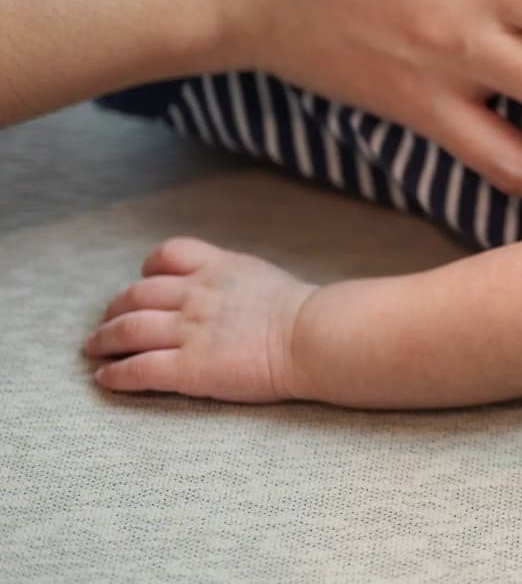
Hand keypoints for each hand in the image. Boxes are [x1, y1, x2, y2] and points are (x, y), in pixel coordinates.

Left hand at [86, 237, 312, 403]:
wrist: (314, 336)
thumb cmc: (305, 312)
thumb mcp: (264, 277)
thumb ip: (236, 281)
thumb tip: (231, 291)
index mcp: (218, 268)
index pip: (167, 256)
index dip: (148, 270)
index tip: (143, 282)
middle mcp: (195, 295)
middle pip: (136, 295)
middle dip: (114, 309)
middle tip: (106, 324)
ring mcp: (188, 331)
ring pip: (127, 330)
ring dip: (103, 340)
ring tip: (93, 350)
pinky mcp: (188, 367)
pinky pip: (138, 369)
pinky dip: (115, 374)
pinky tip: (105, 379)